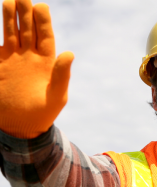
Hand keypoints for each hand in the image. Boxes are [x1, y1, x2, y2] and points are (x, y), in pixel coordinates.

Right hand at [0, 0, 73, 137]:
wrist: (22, 126)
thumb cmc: (44, 113)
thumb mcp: (57, 96)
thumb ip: (62, 75)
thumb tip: (70, 53)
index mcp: (47, 62)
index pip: (46, 37)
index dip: (43, 22)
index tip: (40, 7)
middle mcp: (30, 57)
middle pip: (28, 30)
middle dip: (25, 14)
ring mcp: (13, 60)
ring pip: (12, 34)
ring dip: (10, 19)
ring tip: (9, 1)